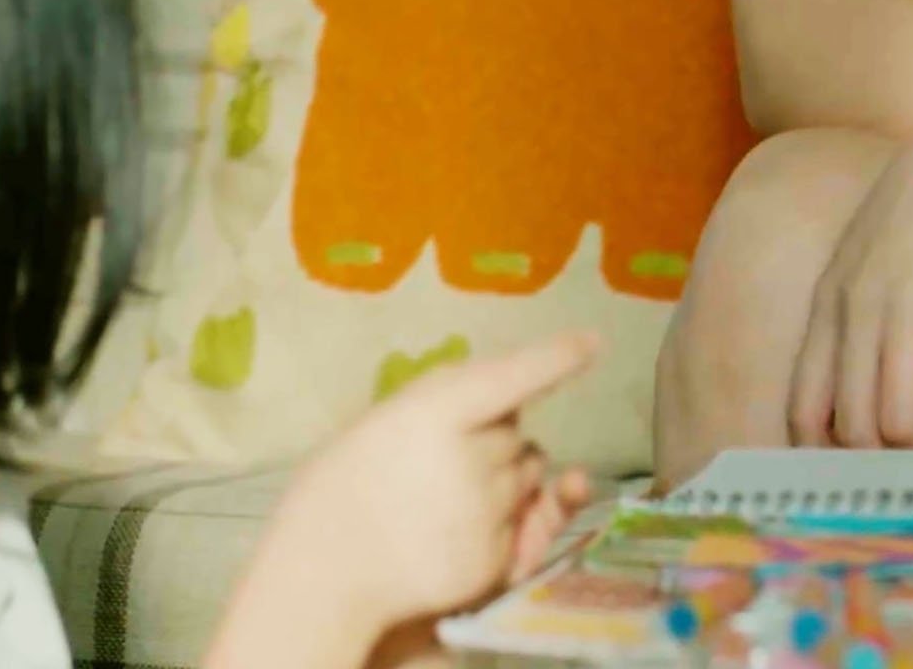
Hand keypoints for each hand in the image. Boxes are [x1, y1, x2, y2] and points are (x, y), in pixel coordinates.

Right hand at [207, 330, 601, 668]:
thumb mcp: (386, 419)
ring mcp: (487, 513)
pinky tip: (450, 528)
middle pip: (518, 434)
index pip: (513, 378)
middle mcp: (472, 459)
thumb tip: (505, 390)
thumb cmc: (343, 485)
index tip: (591, 342)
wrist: (321, 571)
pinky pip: (519, 526)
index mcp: (438, 413)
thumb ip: (446, 400)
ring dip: (505, 478)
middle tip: (448, 457)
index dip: (556, 358)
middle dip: (497, 438)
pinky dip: (499, 523)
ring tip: (447, 494)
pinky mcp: (494, 560)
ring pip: (528, 478)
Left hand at [790, 70, 912, 450]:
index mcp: (829, 300)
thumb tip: (864, 363)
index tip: (853, 472)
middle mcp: (853, 312)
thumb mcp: (872, 248)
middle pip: (850, 425)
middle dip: (878, 464)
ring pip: (894, 422)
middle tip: (908, 475)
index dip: (823, 451)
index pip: (804, 403)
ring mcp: (897, 313)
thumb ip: (859, 299)